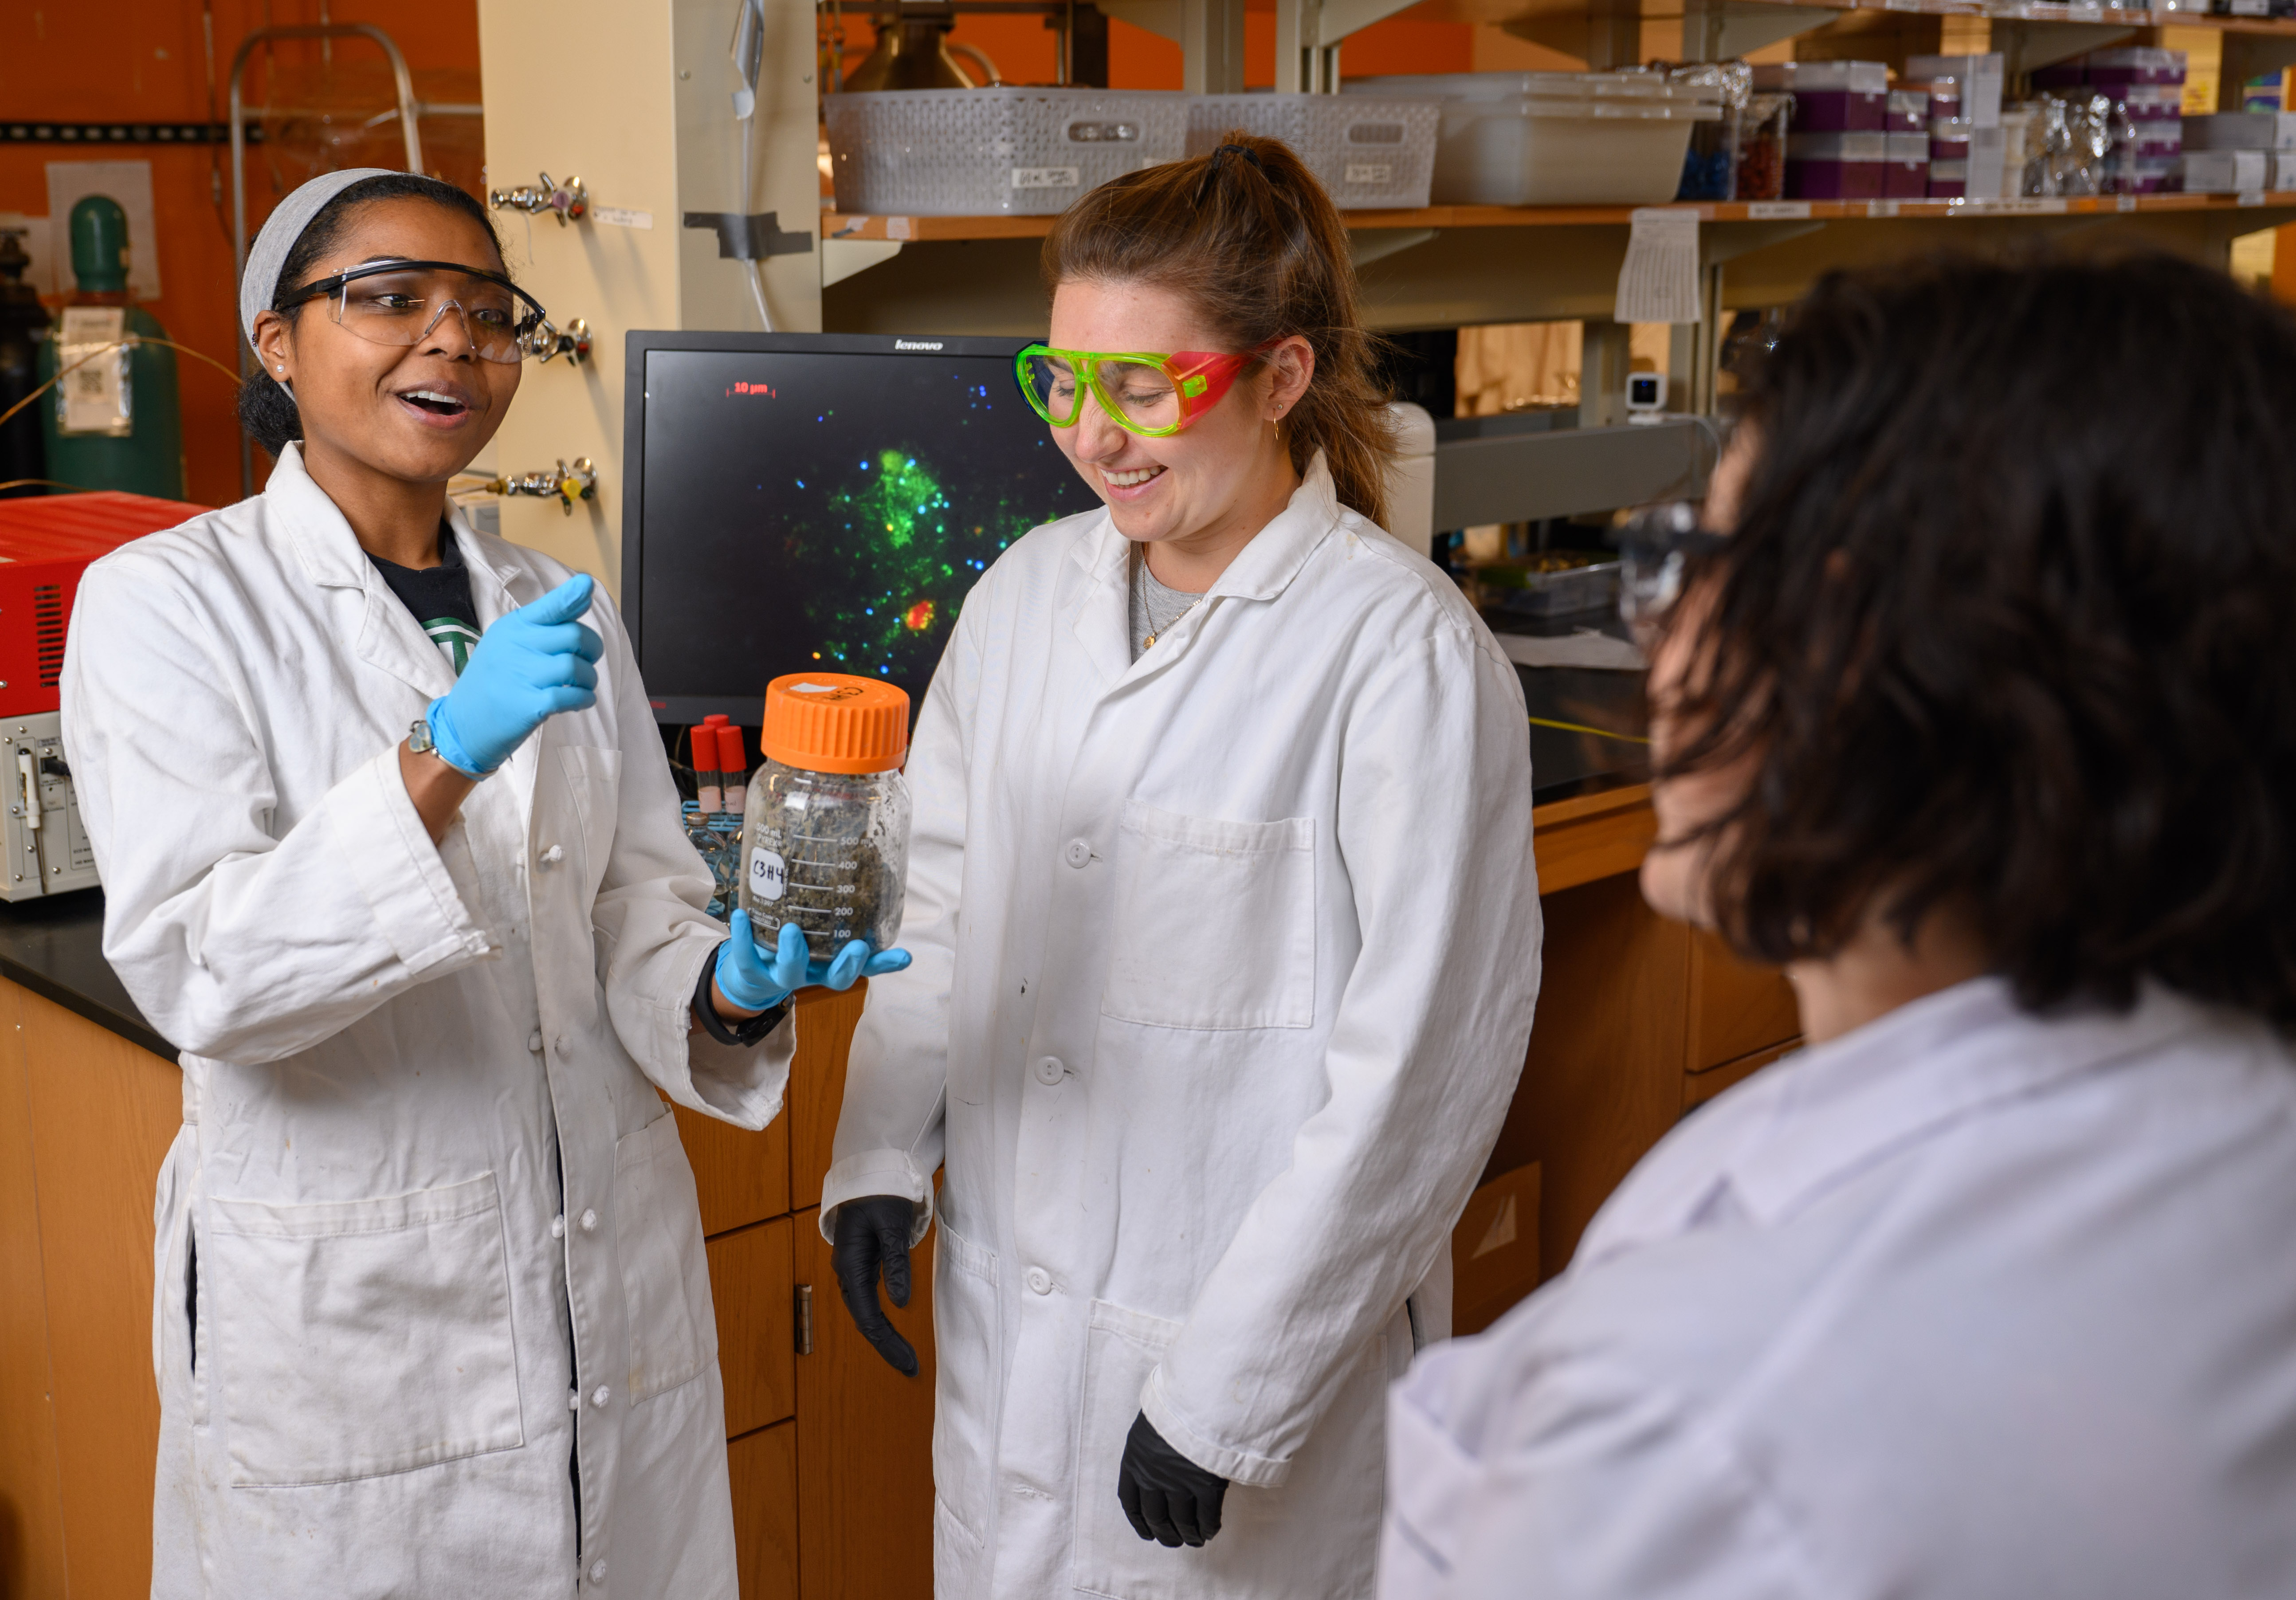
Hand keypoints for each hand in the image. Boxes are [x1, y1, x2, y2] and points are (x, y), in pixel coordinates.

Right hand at [426, 574, 603, 776]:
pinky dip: (583, 699)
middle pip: (574, 636)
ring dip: (589, 679)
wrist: (462, 723)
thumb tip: (582, 597)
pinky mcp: (526, 706)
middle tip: (587, 661)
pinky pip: (569, 696)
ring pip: (575, 667)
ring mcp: (520, 675)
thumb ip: (543, 625)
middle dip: (592, 649)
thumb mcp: (508, 643)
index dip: (572, 595)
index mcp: (513, 627)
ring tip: (581, 686)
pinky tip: (581, 701)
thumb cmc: (495, 680)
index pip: (549, 606)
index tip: (587, 584)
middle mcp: (516, 646)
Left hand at [712, 910, 912, 1015]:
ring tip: (791, 930)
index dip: (884, 964)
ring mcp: (781, 975)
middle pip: (834, 979)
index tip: (904, 956)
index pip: (864, 967)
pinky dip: (742, 937)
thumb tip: (876, 875)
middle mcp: (811, 973)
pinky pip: (746, 957)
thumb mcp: (819, 932)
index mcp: (830, 964)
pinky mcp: (752, 971)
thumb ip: (840, 911)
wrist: (750, 977)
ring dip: (793, 954)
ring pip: (791, 973)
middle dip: (848, 965)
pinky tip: (740, 915)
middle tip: (858, 947)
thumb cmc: (793, 945)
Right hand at [832, 1194, 918, 1375]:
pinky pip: (868, 1298)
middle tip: (911, 1367)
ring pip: (864, 1311)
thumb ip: (896, 1264)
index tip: (910, 1364)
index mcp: (851, 1266)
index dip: (889, 1343)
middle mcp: (848, 1271)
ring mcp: (853, 1268)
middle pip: (864, 1320)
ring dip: (882, 1334)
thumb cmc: (880, 1194)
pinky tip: (892, 1327)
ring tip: (903, 1355)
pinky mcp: (862, 1262)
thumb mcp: (891, 1226)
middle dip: (886, 1345)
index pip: (869, 1317)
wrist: (868, 1170)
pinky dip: (880, 1318)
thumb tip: (901, 1303)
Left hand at [1117, 1412, 1228, 1547]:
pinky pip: (1206, 1516)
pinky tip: (1210, 1530)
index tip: (1146, 1533)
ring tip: (1195, 1540)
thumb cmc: (1175, 1403)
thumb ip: (1150, 1449)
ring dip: (1188, 1535)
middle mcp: (1154, 1478)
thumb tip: (1156, 1465)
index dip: (1139, 1522)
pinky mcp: (1206, 1486)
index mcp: (1135, 1461)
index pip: (1131, 1502)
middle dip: (1165, 1534)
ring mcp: (1180, 1484)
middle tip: (1173, 1541)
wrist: (1199, 1396)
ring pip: (1182, 1522)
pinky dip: (1208, 1527)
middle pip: (1156, 1517)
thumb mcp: (1150, 1424)